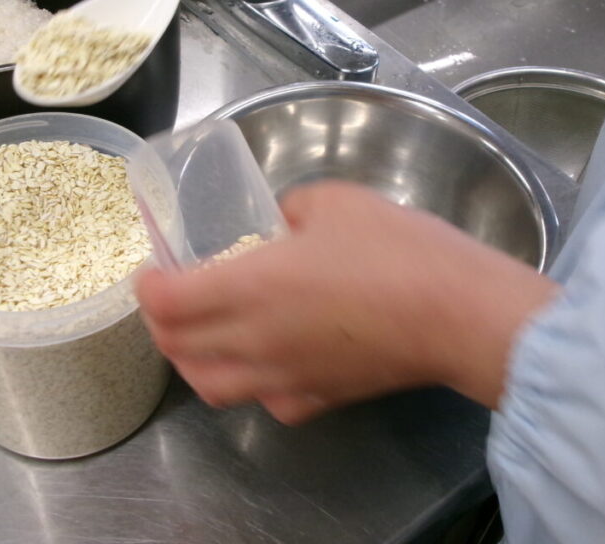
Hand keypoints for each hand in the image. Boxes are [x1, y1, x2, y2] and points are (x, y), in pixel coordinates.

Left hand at [136, 181, 556, 424]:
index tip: (152, 269)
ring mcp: (284, 378)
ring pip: (210, 387)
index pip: (166, 303)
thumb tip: (283, 222)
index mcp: (250, 286)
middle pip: (177, 349)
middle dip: (160, 323)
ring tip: (200, 337)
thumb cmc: (396, 249)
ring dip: (191, 361)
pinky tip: (263, 362)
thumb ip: (291, 208)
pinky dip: (248, 384)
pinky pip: (264, 402)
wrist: (456, 313)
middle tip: (169, 297)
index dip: (147, 287)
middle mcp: (254, 341)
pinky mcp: (318, 399)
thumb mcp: (335, 201)